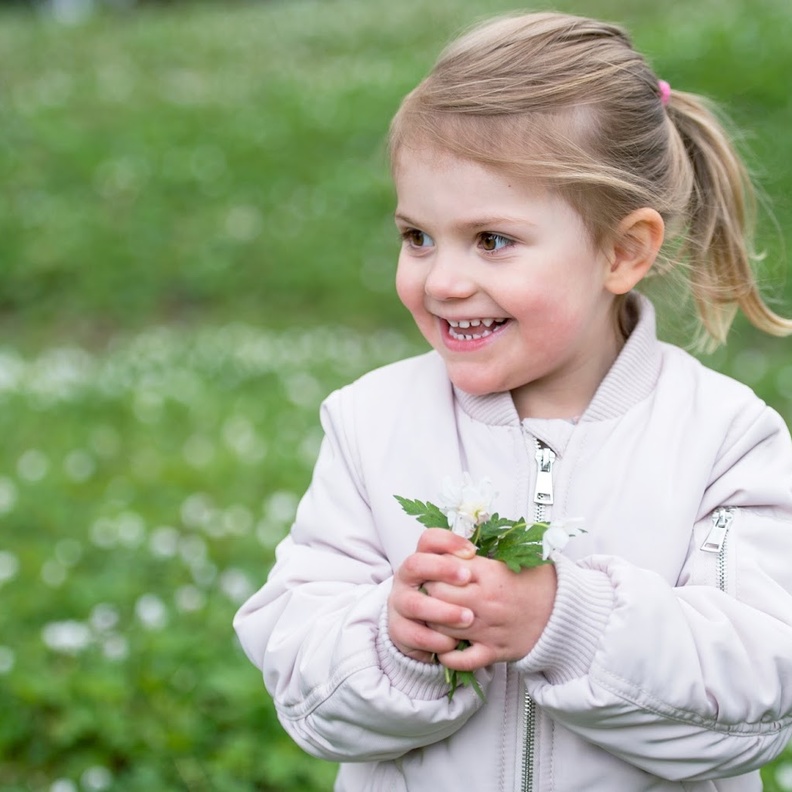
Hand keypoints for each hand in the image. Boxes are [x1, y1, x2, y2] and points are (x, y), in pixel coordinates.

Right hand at [387, 529, 476, 662]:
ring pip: (414, 603)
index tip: (472, 552)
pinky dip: (435, 639)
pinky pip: (414, 635)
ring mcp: (399, 604)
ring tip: (468, 618)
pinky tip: (453, 643)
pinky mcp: (398, 630)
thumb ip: (467, 568)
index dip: (449, 542)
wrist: (423, 632)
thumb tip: (484, 558)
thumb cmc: (447, 600)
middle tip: (467, 578)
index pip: (429, 540)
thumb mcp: (455, 582)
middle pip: (415, 564)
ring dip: (443, 611)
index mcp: (421, 560)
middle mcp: (405, 578)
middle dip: (442, 569)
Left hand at [427, 557, 556, 671]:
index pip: (444, 568)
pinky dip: (449, 656)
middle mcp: (485, 602)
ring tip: (434, 616)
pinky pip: (462, 659)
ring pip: (443, 627)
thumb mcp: (512, 559)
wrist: (566, 613)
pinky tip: (445, 646)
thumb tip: (449, 550)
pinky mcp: (495, 651)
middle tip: (430, 592)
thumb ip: (480, 557)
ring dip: (434, 622)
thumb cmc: (538, 582)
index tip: (433, 570)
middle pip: (437, 596)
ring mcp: (489, 629)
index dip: (434, 568)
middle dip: (429, 592)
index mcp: (490, 574)